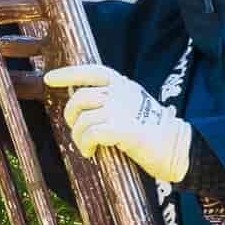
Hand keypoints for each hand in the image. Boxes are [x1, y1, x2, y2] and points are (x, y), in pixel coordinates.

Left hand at [41, 65, 193, 187]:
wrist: (175, 146)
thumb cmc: (151, 129)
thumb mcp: (132, 104)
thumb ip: (111, 100)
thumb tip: (81, 105)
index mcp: (123, 84)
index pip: (91, 72)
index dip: (68, 74)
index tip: (49, 79)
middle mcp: (120, 93)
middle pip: (80, 98)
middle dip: (71, 115)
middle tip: (77, 129)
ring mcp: (122, 110)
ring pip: (83, 119)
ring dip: (78, 136)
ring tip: (87, 146)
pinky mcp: (123, 130)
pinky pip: (91, 134)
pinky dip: (85, 145)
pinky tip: (91, 152)